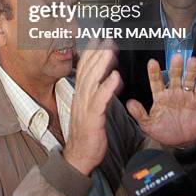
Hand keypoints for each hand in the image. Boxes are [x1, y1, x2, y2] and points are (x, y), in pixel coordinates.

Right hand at [63, 40, 120, 175]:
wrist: (79, 156)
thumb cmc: (87, 133)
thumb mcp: (91, 108)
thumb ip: (98, 93)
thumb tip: (108, 78)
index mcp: (80, 94)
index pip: (83, 68)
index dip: (90, 52)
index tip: (98, 39)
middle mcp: (81, 97)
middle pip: (88, 70)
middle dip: (98, 53)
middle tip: (108, 39)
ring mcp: (85, 106)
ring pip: (93, 81)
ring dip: (102, 64)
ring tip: (111, 51)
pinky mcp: (92, 118)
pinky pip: (100, 99)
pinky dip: (107, 86)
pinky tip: (115, 76)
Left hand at [127, 54, 195, 146]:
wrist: (181, 143)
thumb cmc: (164, 132)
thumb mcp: (148, 125)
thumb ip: (139, 114)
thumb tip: (129, 104)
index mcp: (160, 96)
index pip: (156, 81)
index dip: (154, 72)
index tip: (152, 63)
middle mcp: (173, 92)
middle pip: (174, 76)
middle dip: (175, 66)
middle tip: (176, 57)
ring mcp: (186, 96)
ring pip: (188, 79)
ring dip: (190, 70)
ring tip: (192, 60)